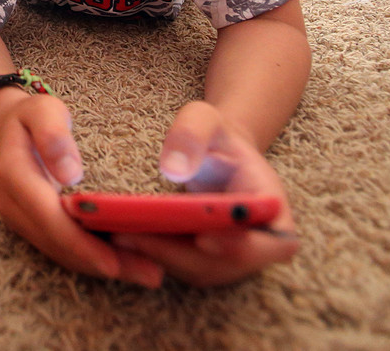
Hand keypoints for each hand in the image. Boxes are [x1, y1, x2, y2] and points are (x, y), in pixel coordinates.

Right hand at [0, 90, 164, 287]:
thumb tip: (70, 173)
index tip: (113, 262)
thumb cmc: (34, 113)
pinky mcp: (31, 224)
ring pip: (59, 252)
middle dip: (100, 263)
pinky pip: (60, 247)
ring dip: (100, 266)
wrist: (11, 123)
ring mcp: (19, 217)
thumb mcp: (43, 109)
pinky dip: (91, 258)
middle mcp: (11, 203)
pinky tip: (124, 262)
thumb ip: (53, 135)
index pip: (48, 218)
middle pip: (57, 244)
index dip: (80, 243)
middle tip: (150, 273)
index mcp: (13, 175)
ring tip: (146, 271)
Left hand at [114, 100, 299, 286]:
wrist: (212, 150)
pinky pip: (180, 265)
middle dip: (178, 252)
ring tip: (116, 234)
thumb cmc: (214, 132)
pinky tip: (119, 237)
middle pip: (225, 263)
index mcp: (273, 209)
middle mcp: (260, 243)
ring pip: (198, 270)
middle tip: (131, 235)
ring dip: (158, 257)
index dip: (241, 246)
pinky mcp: (205, 261)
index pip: (272, 243)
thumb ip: (191, 134)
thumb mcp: (204, 118)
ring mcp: (232, 257)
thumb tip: (174, 168)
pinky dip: (151, 255)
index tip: (203, 238)